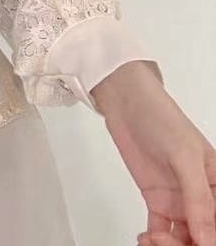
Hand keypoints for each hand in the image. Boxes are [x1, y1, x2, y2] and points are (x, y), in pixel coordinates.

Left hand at [90, 61, 215, 245]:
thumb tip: (207, 240)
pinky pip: (161, 230)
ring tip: (153, 240)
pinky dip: (154, 240)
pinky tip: (146, 239)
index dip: (210, 241)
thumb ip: (197, 199)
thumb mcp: (185, 157)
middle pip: (203, 237)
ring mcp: (179, 200)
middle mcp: (202, 197)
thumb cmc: (161, 119)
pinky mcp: (157, 199)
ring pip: (183, 238)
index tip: (197, 245)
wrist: (126, 103)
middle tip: (165, 243)